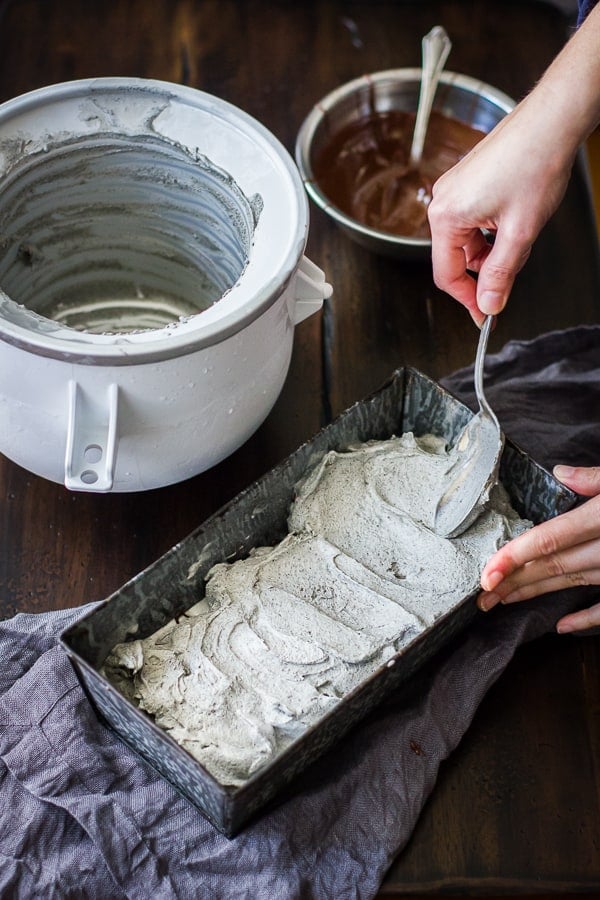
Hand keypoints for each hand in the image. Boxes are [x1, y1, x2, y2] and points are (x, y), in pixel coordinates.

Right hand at [427, 3, 599, 322]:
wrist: (552, 120)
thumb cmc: (535, 163)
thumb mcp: (520, 232)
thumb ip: (501, 274)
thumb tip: (489, 303)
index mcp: (446, 216)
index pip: (447, 275)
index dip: (467, 300)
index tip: (484, 315)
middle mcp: (443, 201)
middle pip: (455, 258)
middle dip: (483, 271)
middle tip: (512, 275)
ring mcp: (454, 189)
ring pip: (466, 240)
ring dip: (491, 250)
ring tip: (521, 235)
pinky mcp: (467, 181)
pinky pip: (472, 220)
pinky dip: (492, 230)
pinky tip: (515, 220)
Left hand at [478, 466, 599, 632]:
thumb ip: (597, 480)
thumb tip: (563, 473)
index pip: (550, 539)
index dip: (515, 556)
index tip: (487, 572)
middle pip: (553, 566)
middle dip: (513, 581)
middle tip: (479, 595)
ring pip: (572, 582)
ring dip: (535, 593)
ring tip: (501, 600)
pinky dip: (586, 619)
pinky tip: (561, 627)